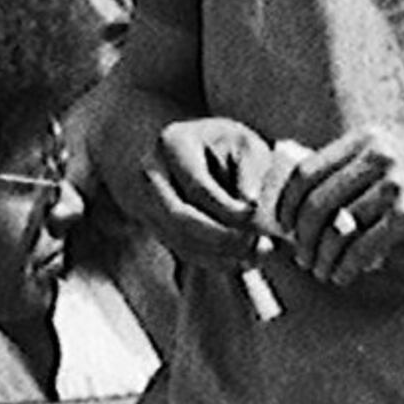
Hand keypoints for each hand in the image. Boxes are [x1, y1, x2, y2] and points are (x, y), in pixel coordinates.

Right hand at [138, 113, 283, 267]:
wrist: (190, 149)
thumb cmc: (226, 145)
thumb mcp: (244, 144)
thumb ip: (251, 171)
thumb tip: (251, 205)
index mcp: (173, 143)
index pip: (197, 188)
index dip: (230, 210)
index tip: (258, 219)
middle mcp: (150, 172)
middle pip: (179, 218)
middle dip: (222, 239)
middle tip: (259, 247)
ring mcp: (145, 200)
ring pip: (179, 240)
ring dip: (220, 255)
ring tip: (257, 255)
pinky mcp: (154, 223)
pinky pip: (181, 250)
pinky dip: (212, 260)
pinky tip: (242, 260)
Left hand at [266, 129, 403, 287]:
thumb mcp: (387, 164)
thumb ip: (349, 173)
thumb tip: (296, 202)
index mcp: (365, 139)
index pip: (307, 170)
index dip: (287, 202)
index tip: (281, 226)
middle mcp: (378, 155)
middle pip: (318, 200)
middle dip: (303, 235)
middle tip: (300, 257)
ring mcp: (395, 183)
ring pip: (338, 226)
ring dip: (323, 256)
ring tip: (320, 271)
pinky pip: (363, 246)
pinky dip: (347, 265)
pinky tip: (343, 276)